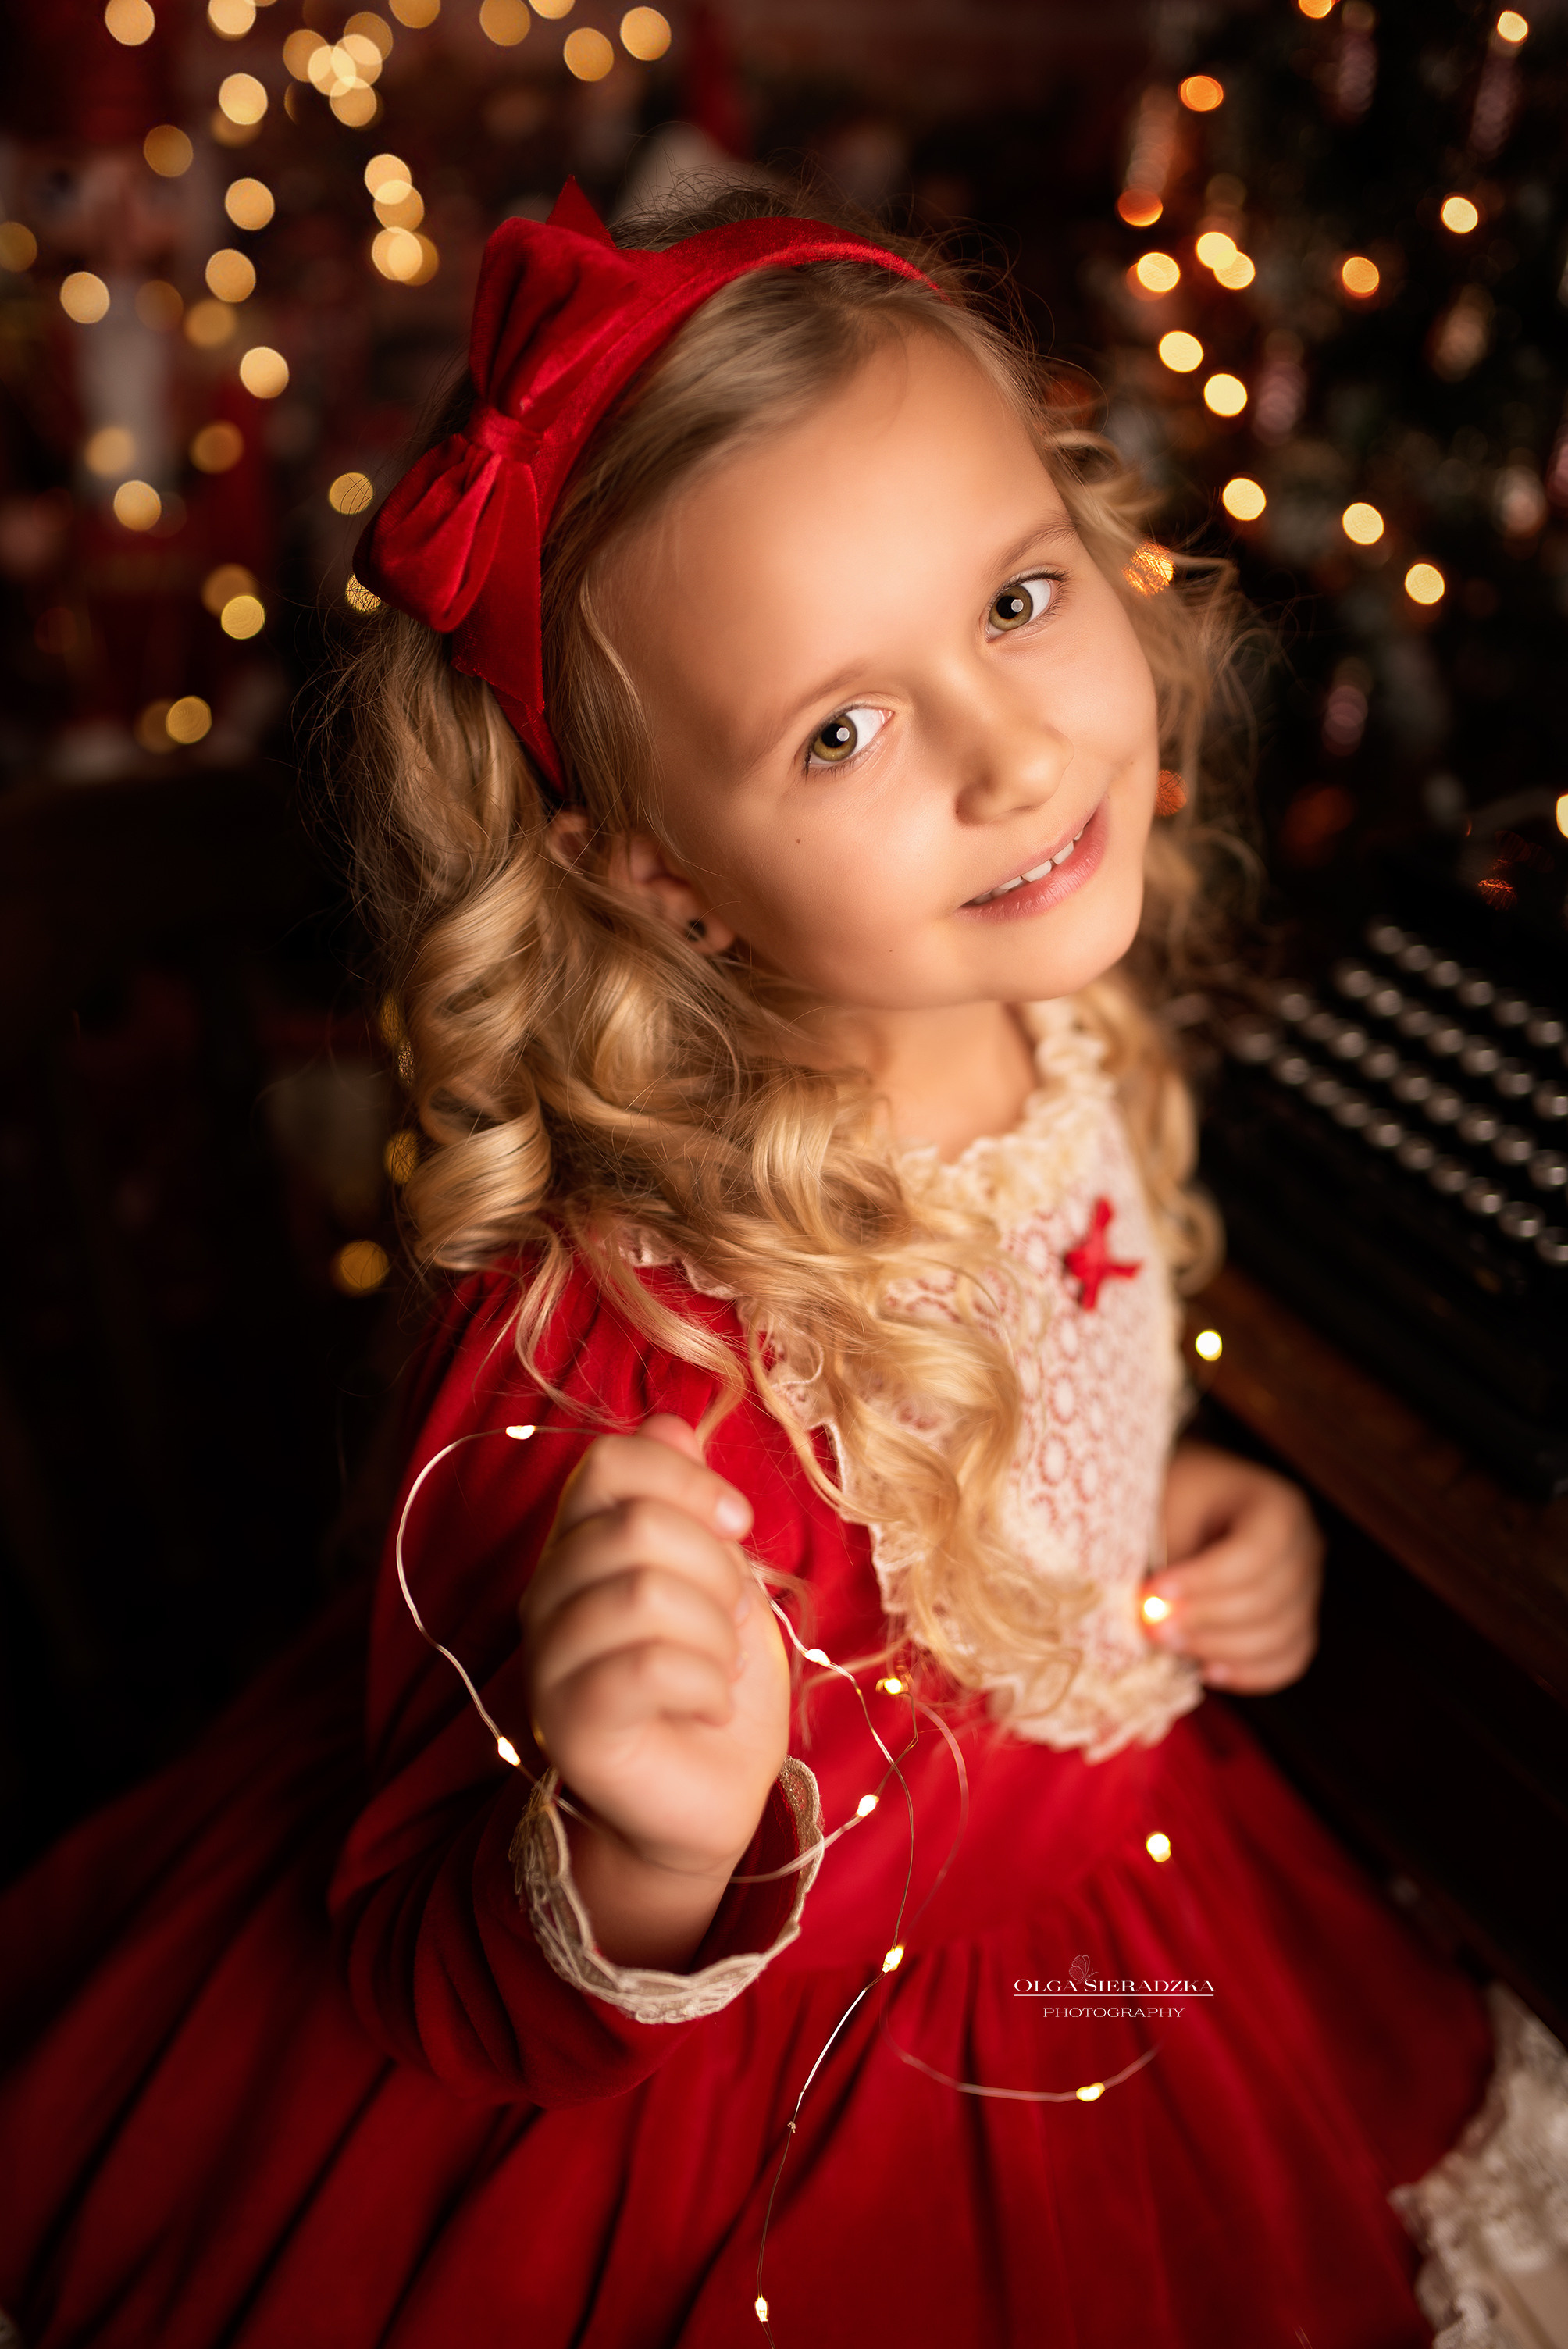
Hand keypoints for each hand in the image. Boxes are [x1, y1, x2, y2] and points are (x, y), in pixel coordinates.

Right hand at [520, 1415, 789, 1964]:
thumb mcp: (718, 1572)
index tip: (737, 1525)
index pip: (610, 1462)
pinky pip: (646, 1666)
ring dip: (714, 1633)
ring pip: (643, 1592)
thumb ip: (686, 1501)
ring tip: (717, 1670)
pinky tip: (707, 1704)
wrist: (712, 1791)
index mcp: (580, 1543)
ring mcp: (549, 1660)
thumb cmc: (713, 1675)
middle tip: (728, 1622)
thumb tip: (670, 1422)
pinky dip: (704, 1682)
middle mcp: (548, 1592)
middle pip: (634, 1525)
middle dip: (717, 1569)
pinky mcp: (567, 1723)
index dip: (688, 1481)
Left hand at [1139, 1442, 1322, 1694]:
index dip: (1204, 1581)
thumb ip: (1170, 1559)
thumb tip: (1158, 1617)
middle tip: (1152, 1628)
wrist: (1195, 1502)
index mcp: (1278, 1506)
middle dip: (1205, 1620)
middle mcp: (1306, 1546)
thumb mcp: (1168, 1508)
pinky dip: (1249, 1673)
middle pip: (1268, 1599)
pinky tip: (1206, 1669)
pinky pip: (1289, 1659)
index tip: (1152, 1593)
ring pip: (1280, 1636)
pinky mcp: (1300, 1621)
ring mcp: (1309, 1587)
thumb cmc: (1177, 1500)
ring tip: (1169, 1644)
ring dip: (1219, 1649)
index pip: (1254, 1554)